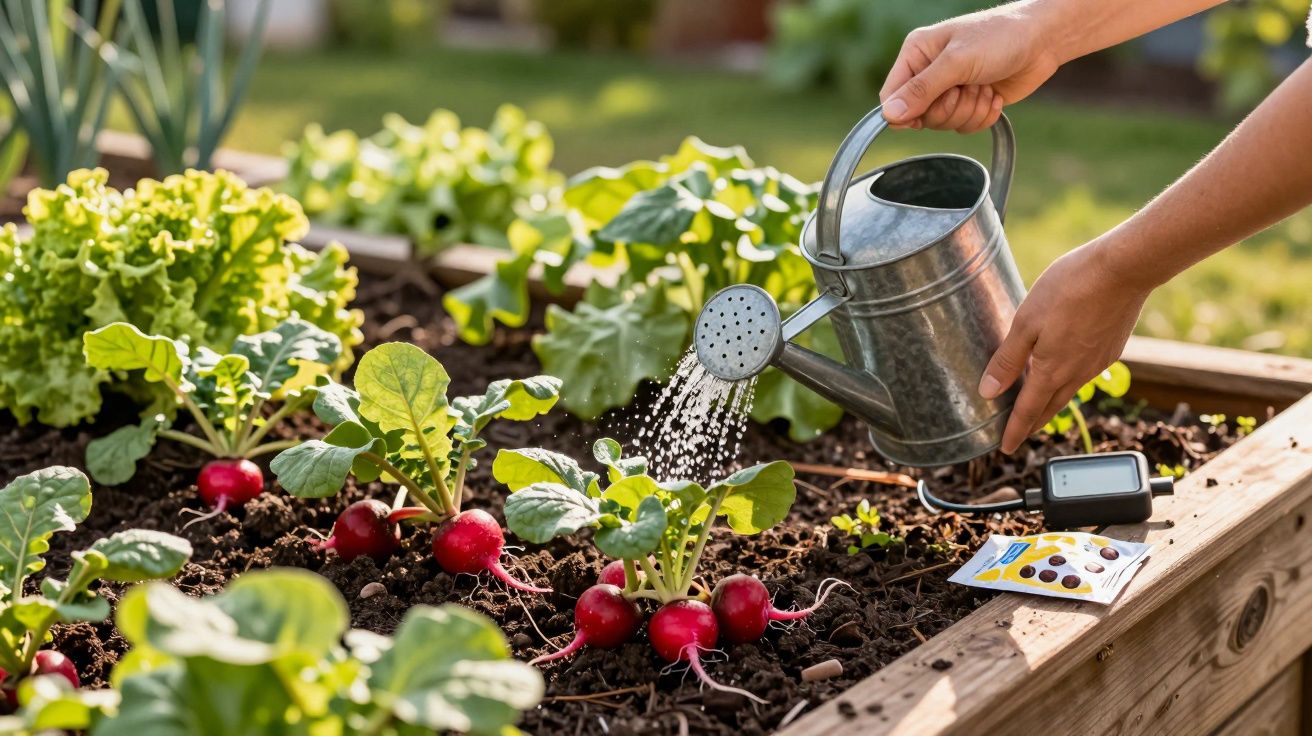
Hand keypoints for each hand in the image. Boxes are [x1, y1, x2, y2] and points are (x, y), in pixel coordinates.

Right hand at [879, 3, 1061, 131]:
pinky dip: (982, 116)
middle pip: (920, 116)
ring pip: (944, 124)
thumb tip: (889, 115)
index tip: (923, 116)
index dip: (905, 112)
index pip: (891, 96)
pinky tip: (993, 94)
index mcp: (916, 54)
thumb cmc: (999, 37)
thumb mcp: (957, 61)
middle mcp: (929, 72)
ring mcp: (950, 89)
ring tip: (984, 86)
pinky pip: (964, 127)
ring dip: (969, 110)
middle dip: (949, 108)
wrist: (1043, 40)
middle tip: (966, 88)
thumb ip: (921, 90)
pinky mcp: (971, 102)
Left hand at [978, 241, 1150, 452]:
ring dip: (1051, 402)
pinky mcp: (1113, 348)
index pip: (1028, 411)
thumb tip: (988, 392)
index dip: (1015, 431)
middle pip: (1050, 407)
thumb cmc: (1069, 289)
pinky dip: (1070, 380)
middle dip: (1033, 423)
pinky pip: (1086, 374)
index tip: (1005, 448)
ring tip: (1039, 406)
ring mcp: (1099, 362)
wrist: (1123, 270)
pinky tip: (1065, 371)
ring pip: (1069, 390)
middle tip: (1020, 434)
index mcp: (1053, 370)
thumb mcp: (1026, 322)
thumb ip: (1008, 359)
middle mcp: (1078, 373)